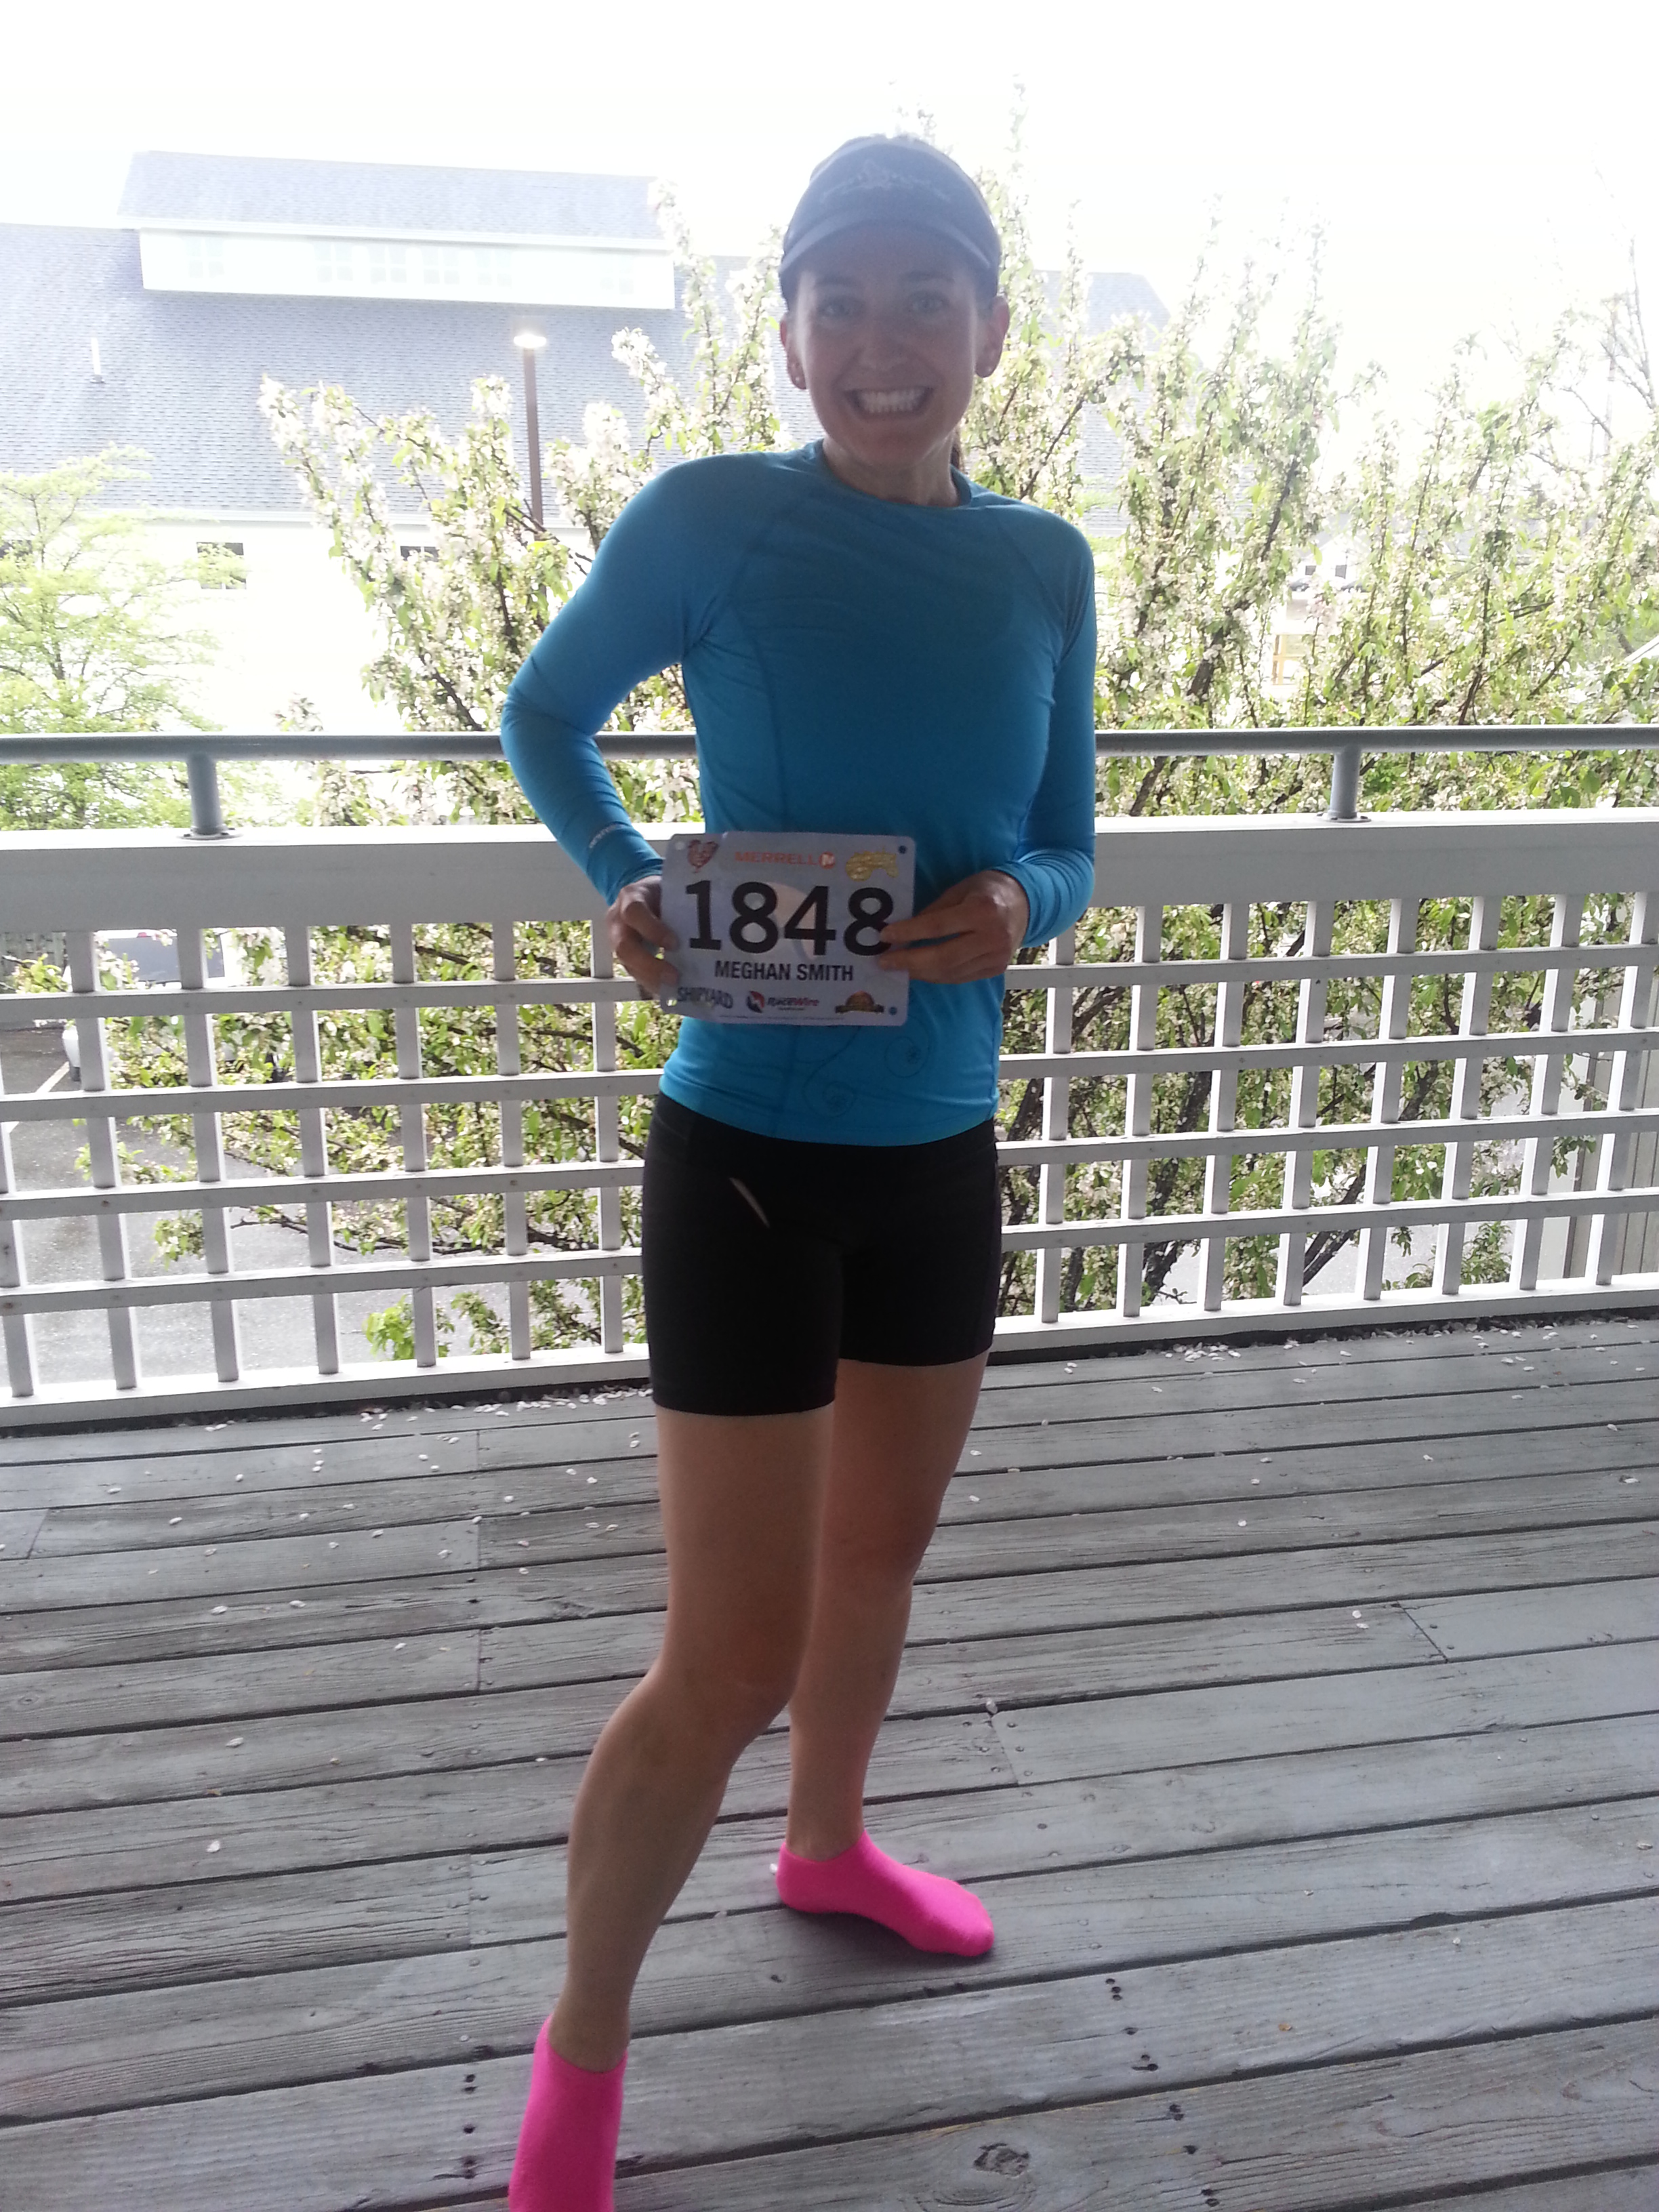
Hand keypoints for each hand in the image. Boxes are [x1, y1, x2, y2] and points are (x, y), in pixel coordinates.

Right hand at [607, 875, 678, 996]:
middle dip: (650, 965)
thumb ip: (682, 904)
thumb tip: (712, 926)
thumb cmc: (663, 892)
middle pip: (624, 947)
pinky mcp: (626, 957)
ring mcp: (618, 941)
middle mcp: (618, 921)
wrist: (647, 895)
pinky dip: (654, 984)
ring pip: (628, 965)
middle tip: (675, 977)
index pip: (634, 913)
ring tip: (676, 988)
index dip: (652, 930)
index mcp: (630, 897)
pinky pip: (636, 974)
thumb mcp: (671, 889)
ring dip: (652, 980)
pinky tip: (671, 990)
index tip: (674, 944)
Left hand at [876, 869, 1029, 983]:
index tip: (885, 937)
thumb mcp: (961, 889)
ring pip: (950, 972)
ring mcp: (996, 958)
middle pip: (943, 957)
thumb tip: (904, 930)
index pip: (937, 927)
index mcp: (982, 911)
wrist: (1027, 904)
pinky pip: (960, 977)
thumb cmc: (989, 890)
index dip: (909, 933)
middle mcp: (991, 938)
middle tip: (885, 962)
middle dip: (910, 961)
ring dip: (920, 972)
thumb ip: (935, 910)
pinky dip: (937, 975)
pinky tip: (920, 971)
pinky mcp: (995, 969)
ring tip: (898, 968)